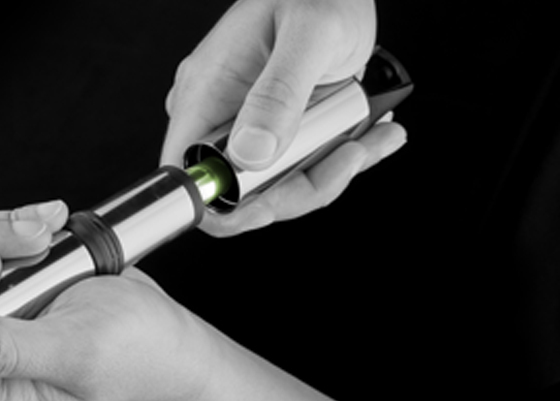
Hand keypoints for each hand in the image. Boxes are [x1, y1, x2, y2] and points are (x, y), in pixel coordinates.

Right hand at [160, 0, 406, 235]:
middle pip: (239, 192)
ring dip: (329, 173)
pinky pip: (296, 167)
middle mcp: (218, 115)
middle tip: (351, 155)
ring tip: (370, 141)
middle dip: (300, 187)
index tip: (268, 206)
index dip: (220, 207)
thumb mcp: (310, 33)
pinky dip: (335, 160)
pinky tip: (367, 136)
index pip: (188, 175)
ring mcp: (245, 126)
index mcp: (204, 93)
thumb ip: (280, 94)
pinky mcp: (274, 131)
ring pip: (275, 186)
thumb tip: (251, 154)